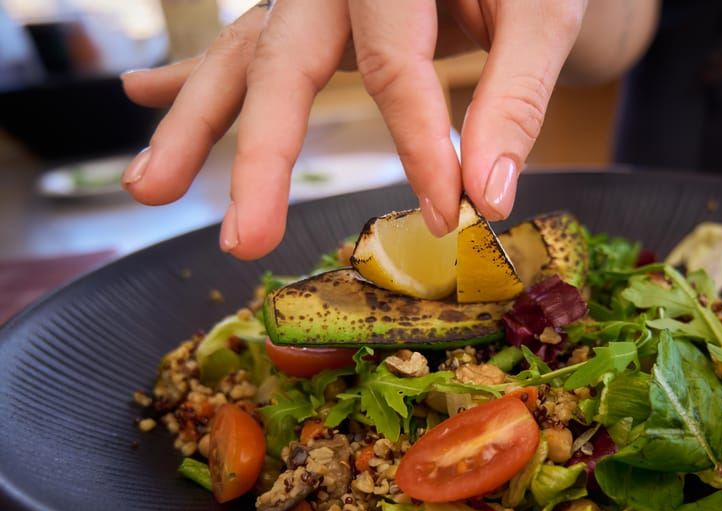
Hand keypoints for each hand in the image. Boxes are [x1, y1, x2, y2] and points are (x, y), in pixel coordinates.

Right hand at [121, 0, 587, 259]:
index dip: (420, 145)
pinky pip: (242, 45)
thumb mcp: (542, 16)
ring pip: (241, 56)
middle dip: (260, 156)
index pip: (395, 65)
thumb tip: (487, 198)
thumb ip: (517, 98)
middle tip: (244, 240)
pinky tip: (143, 93)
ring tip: (149, 188)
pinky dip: (194, 74)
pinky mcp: (303, 13)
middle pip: (282, 62)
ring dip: (191, 124)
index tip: (447, 215)